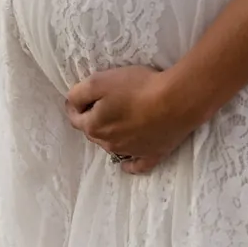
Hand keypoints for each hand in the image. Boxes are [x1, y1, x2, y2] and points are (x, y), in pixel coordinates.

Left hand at [64, 65, 197, 174]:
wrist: (176, 100)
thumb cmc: (137, 88)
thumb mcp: (99, 81)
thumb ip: (79, 93)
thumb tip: (71, 103)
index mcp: (94, 127)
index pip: (76, 118)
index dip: (76, 106)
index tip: (81, 97)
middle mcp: (109, 144)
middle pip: (94, 132)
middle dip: (94, 119)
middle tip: (104, 103)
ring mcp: (131, 152)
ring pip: (113, 146)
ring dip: (112, 135)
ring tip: (120, 121)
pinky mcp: (152, 155)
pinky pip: (136, 164)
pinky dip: (130, 162)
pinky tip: (128, 161)